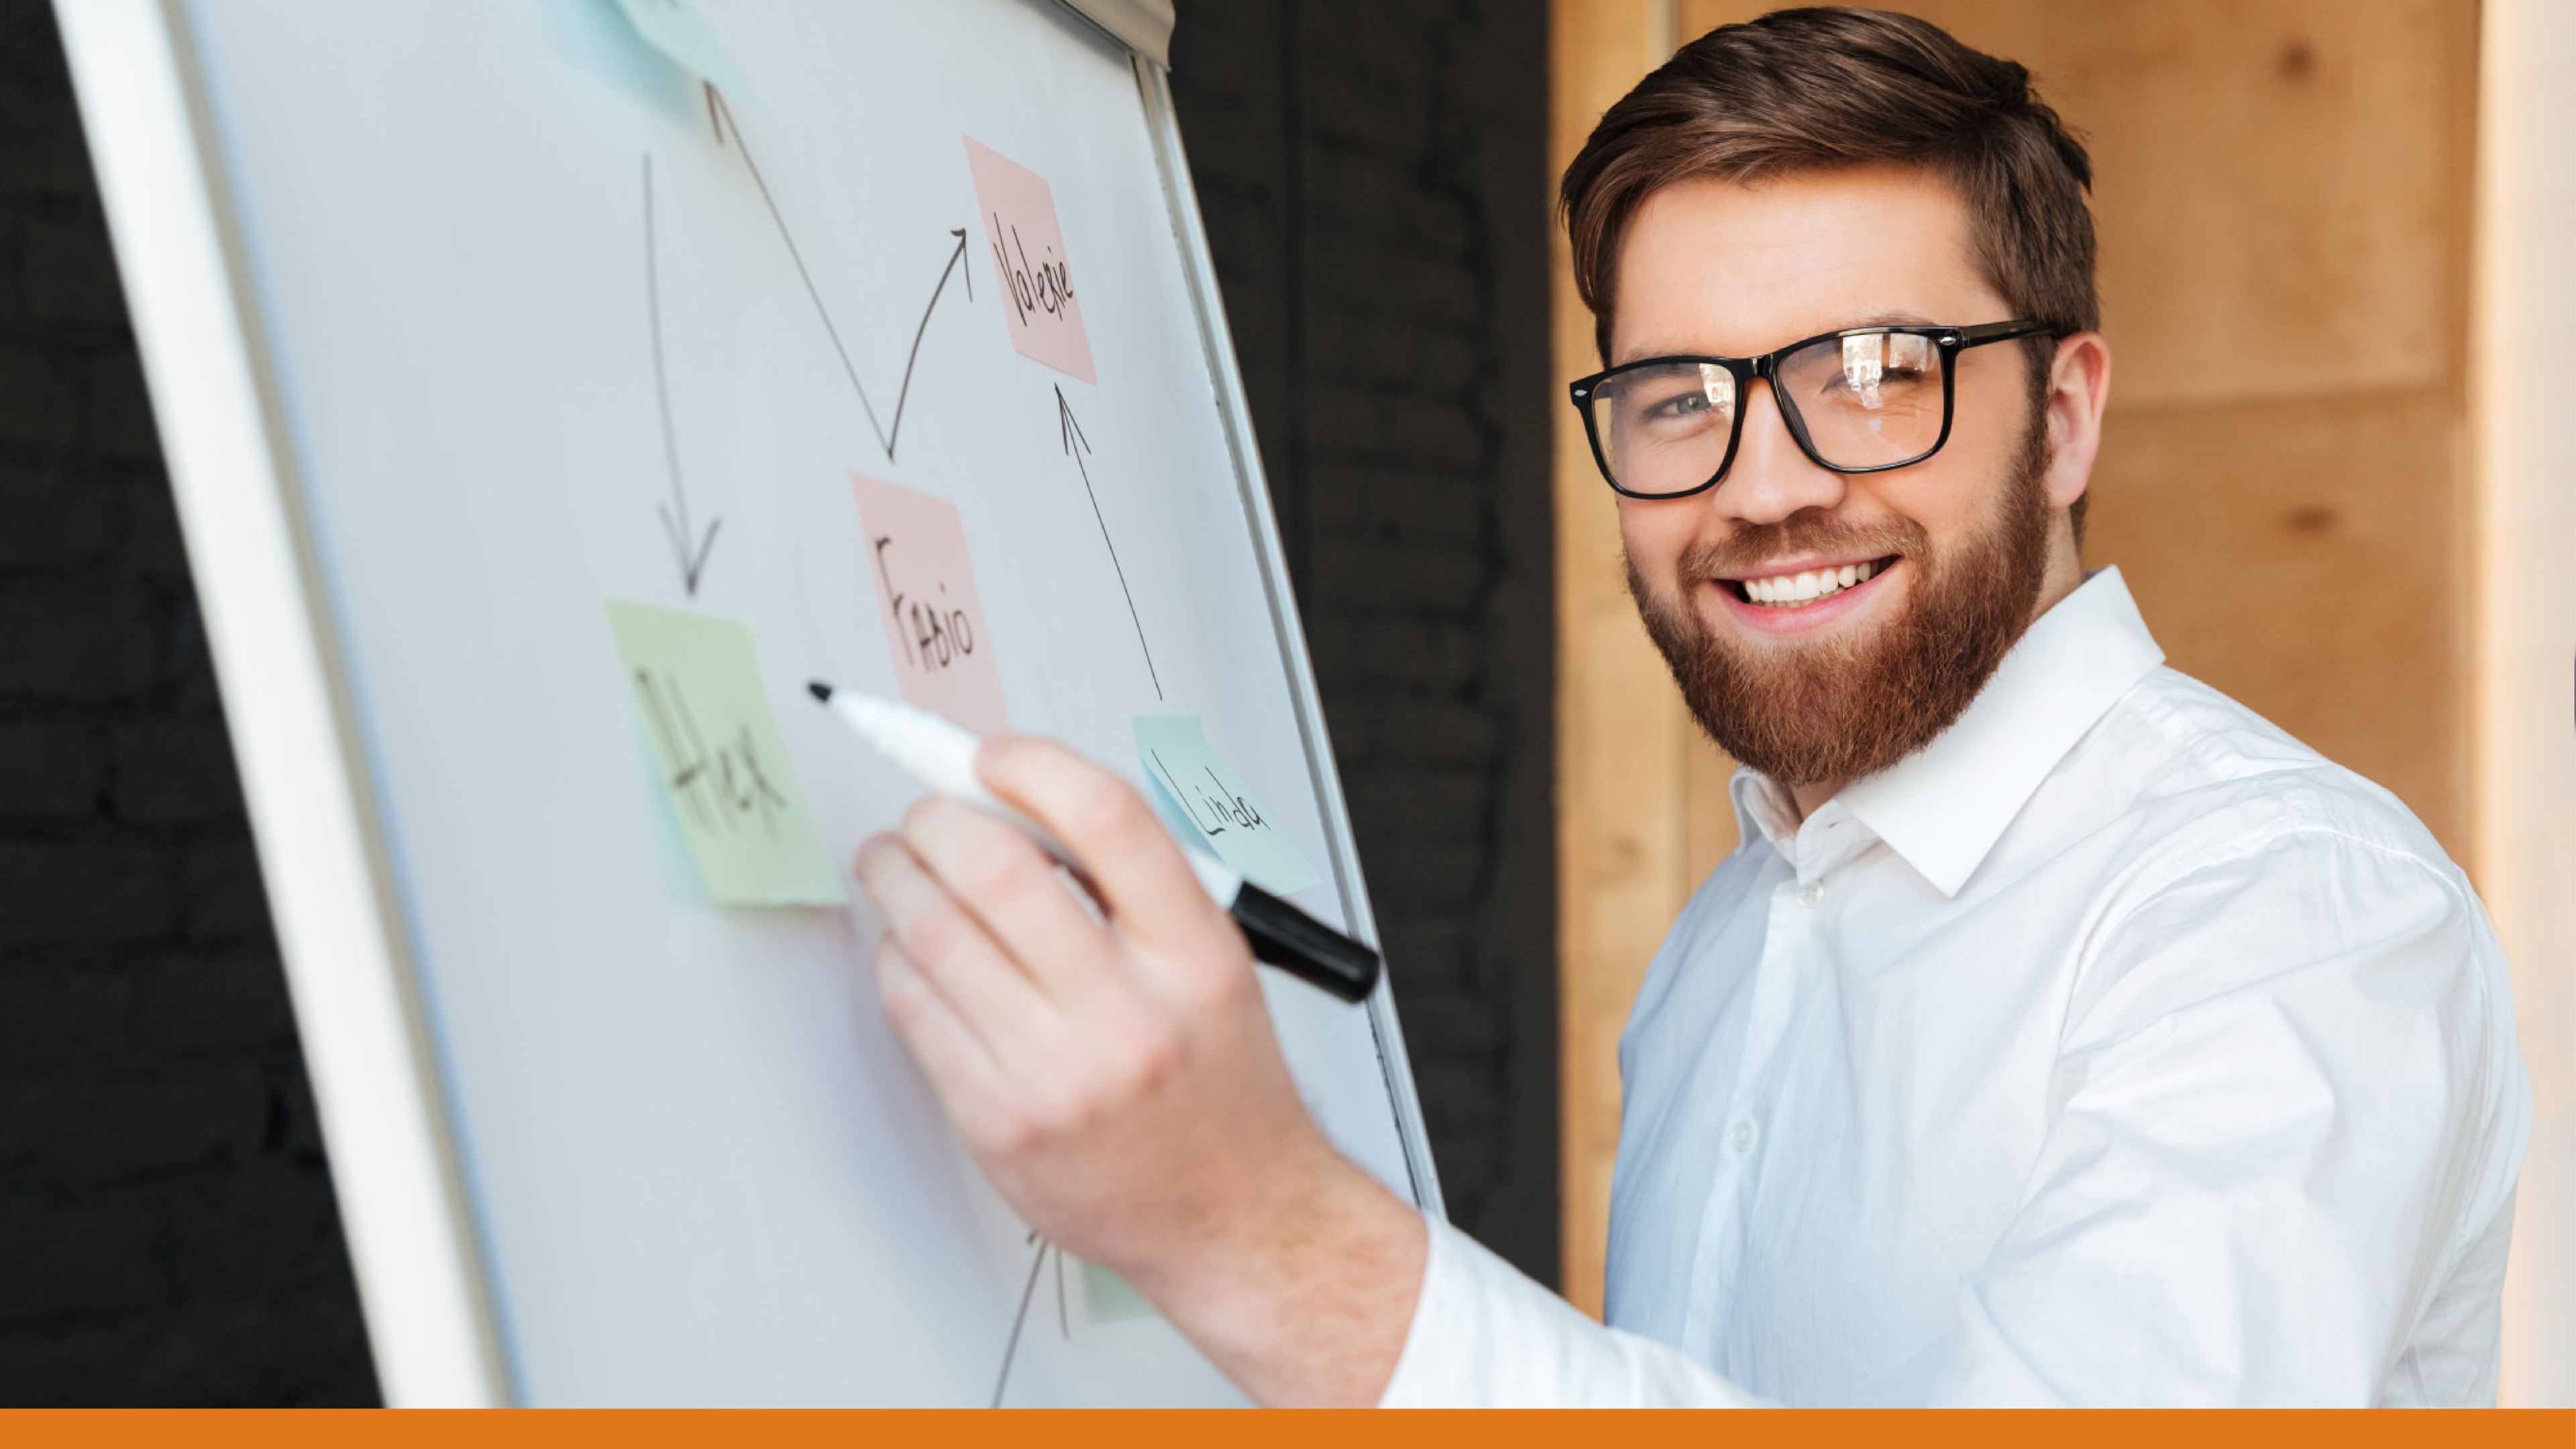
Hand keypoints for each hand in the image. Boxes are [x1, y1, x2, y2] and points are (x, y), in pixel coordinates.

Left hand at [851, 735, 1424, 1405]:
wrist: (1238, 1219)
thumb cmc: (1223, 1089)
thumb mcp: (1216, 965)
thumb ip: (1134, 887)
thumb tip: (1020, 802)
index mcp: (1197, 956)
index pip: (1105, 818)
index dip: (1032, 765)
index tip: (990, 754)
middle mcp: (1130, 1012)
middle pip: (999, 867)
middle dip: (938, 820)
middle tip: (923, 814)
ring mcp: (1059, 1072)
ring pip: (938, 934)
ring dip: (898, 879)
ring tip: (893, 864)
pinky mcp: (999, 1122)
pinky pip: (916, 1010)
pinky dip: (898, 961)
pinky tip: (908, 949)